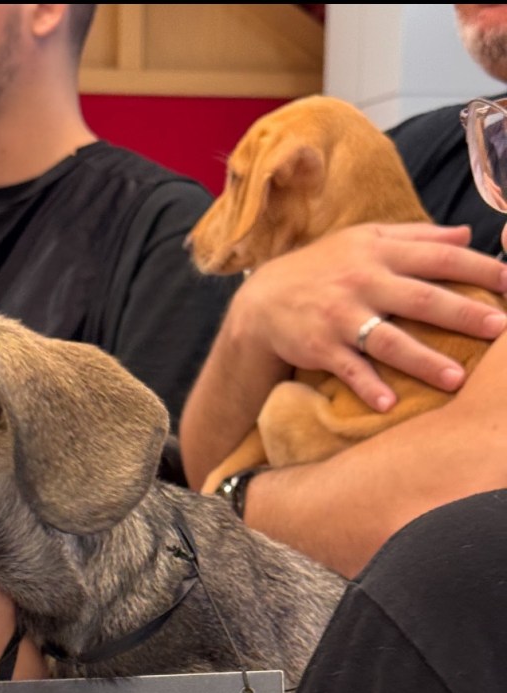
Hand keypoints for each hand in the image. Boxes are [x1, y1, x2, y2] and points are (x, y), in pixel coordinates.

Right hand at [234, 222, 506, 411]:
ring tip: (456, 379)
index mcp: (380, 252)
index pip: (439, 257)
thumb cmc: (322, 269)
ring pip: (388, 339)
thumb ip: (416, 236)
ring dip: (423, 360)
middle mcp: (363, 281)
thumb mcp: (364, 240)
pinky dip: (368, 387)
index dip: (479, 268)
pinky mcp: (320, 347)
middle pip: (422, 298)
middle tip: (500, 329)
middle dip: (463, 314)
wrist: (262, 301)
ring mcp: (340, 317)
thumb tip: (466, 235)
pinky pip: (349, 369)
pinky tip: (389, 404)